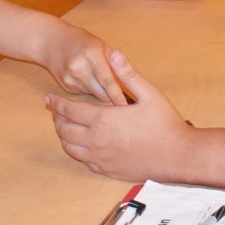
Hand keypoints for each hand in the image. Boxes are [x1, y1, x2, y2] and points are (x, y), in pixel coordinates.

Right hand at [41, 26, 127, 104]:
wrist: (52, 42)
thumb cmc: (82, 42)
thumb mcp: (101, 46)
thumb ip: (115, 63)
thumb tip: (130, 82)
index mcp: (92, 56)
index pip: (108, 81)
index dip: (118, 95)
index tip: (127, 106)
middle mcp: (80, 69)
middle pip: (102, 93)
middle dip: (112, 95)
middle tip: (122, 97)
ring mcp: (71, 79)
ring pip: (94, 95)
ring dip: (101, 92)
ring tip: (99, 80)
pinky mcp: (65, 87)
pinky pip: (84, 94)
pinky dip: (90, 90)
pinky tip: (86, 79)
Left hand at [47, 50, 189, 180]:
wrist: (177, 156)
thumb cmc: (165, 123)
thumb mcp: (149, 93)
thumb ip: (128, 74)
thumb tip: (113, 53)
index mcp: (103, 120)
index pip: (69, 110)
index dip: (56, 103)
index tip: (48, 98)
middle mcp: (96, 141)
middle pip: (64, 129)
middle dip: (57, 118)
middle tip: (56, 111)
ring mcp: (100, 158)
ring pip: (70, 147)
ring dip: (63, 135)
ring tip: (65, 126)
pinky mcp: (107, 170)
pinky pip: (83, 161)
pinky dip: (76, 150)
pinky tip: (82, 144)